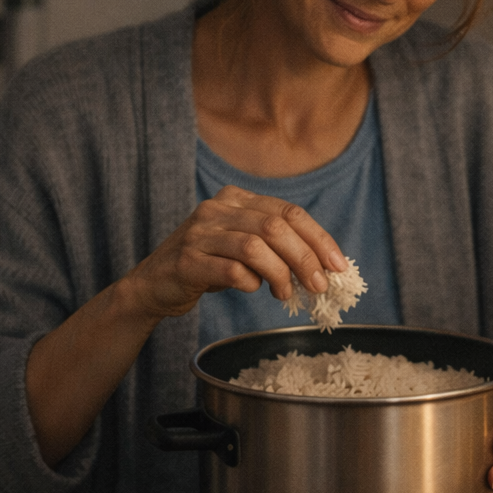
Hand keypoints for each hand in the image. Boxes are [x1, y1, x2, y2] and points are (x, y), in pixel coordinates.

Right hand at [125, 185, 347, 318]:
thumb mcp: (243, 246)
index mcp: (237, 198)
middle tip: (320, 286)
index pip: (289, 212)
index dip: (318, 238)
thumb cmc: (209, 266)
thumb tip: (324, 266)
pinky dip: (249, 282)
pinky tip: (254, 289)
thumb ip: (276, 246)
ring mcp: (199, 233)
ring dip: (280, 274)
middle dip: (305, 259)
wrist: (154, 285)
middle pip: (275, 227)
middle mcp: (217, 208)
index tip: (338, 265)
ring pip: (254, 247)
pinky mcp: (186, 261)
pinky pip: (230, 270)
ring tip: (286, 294)